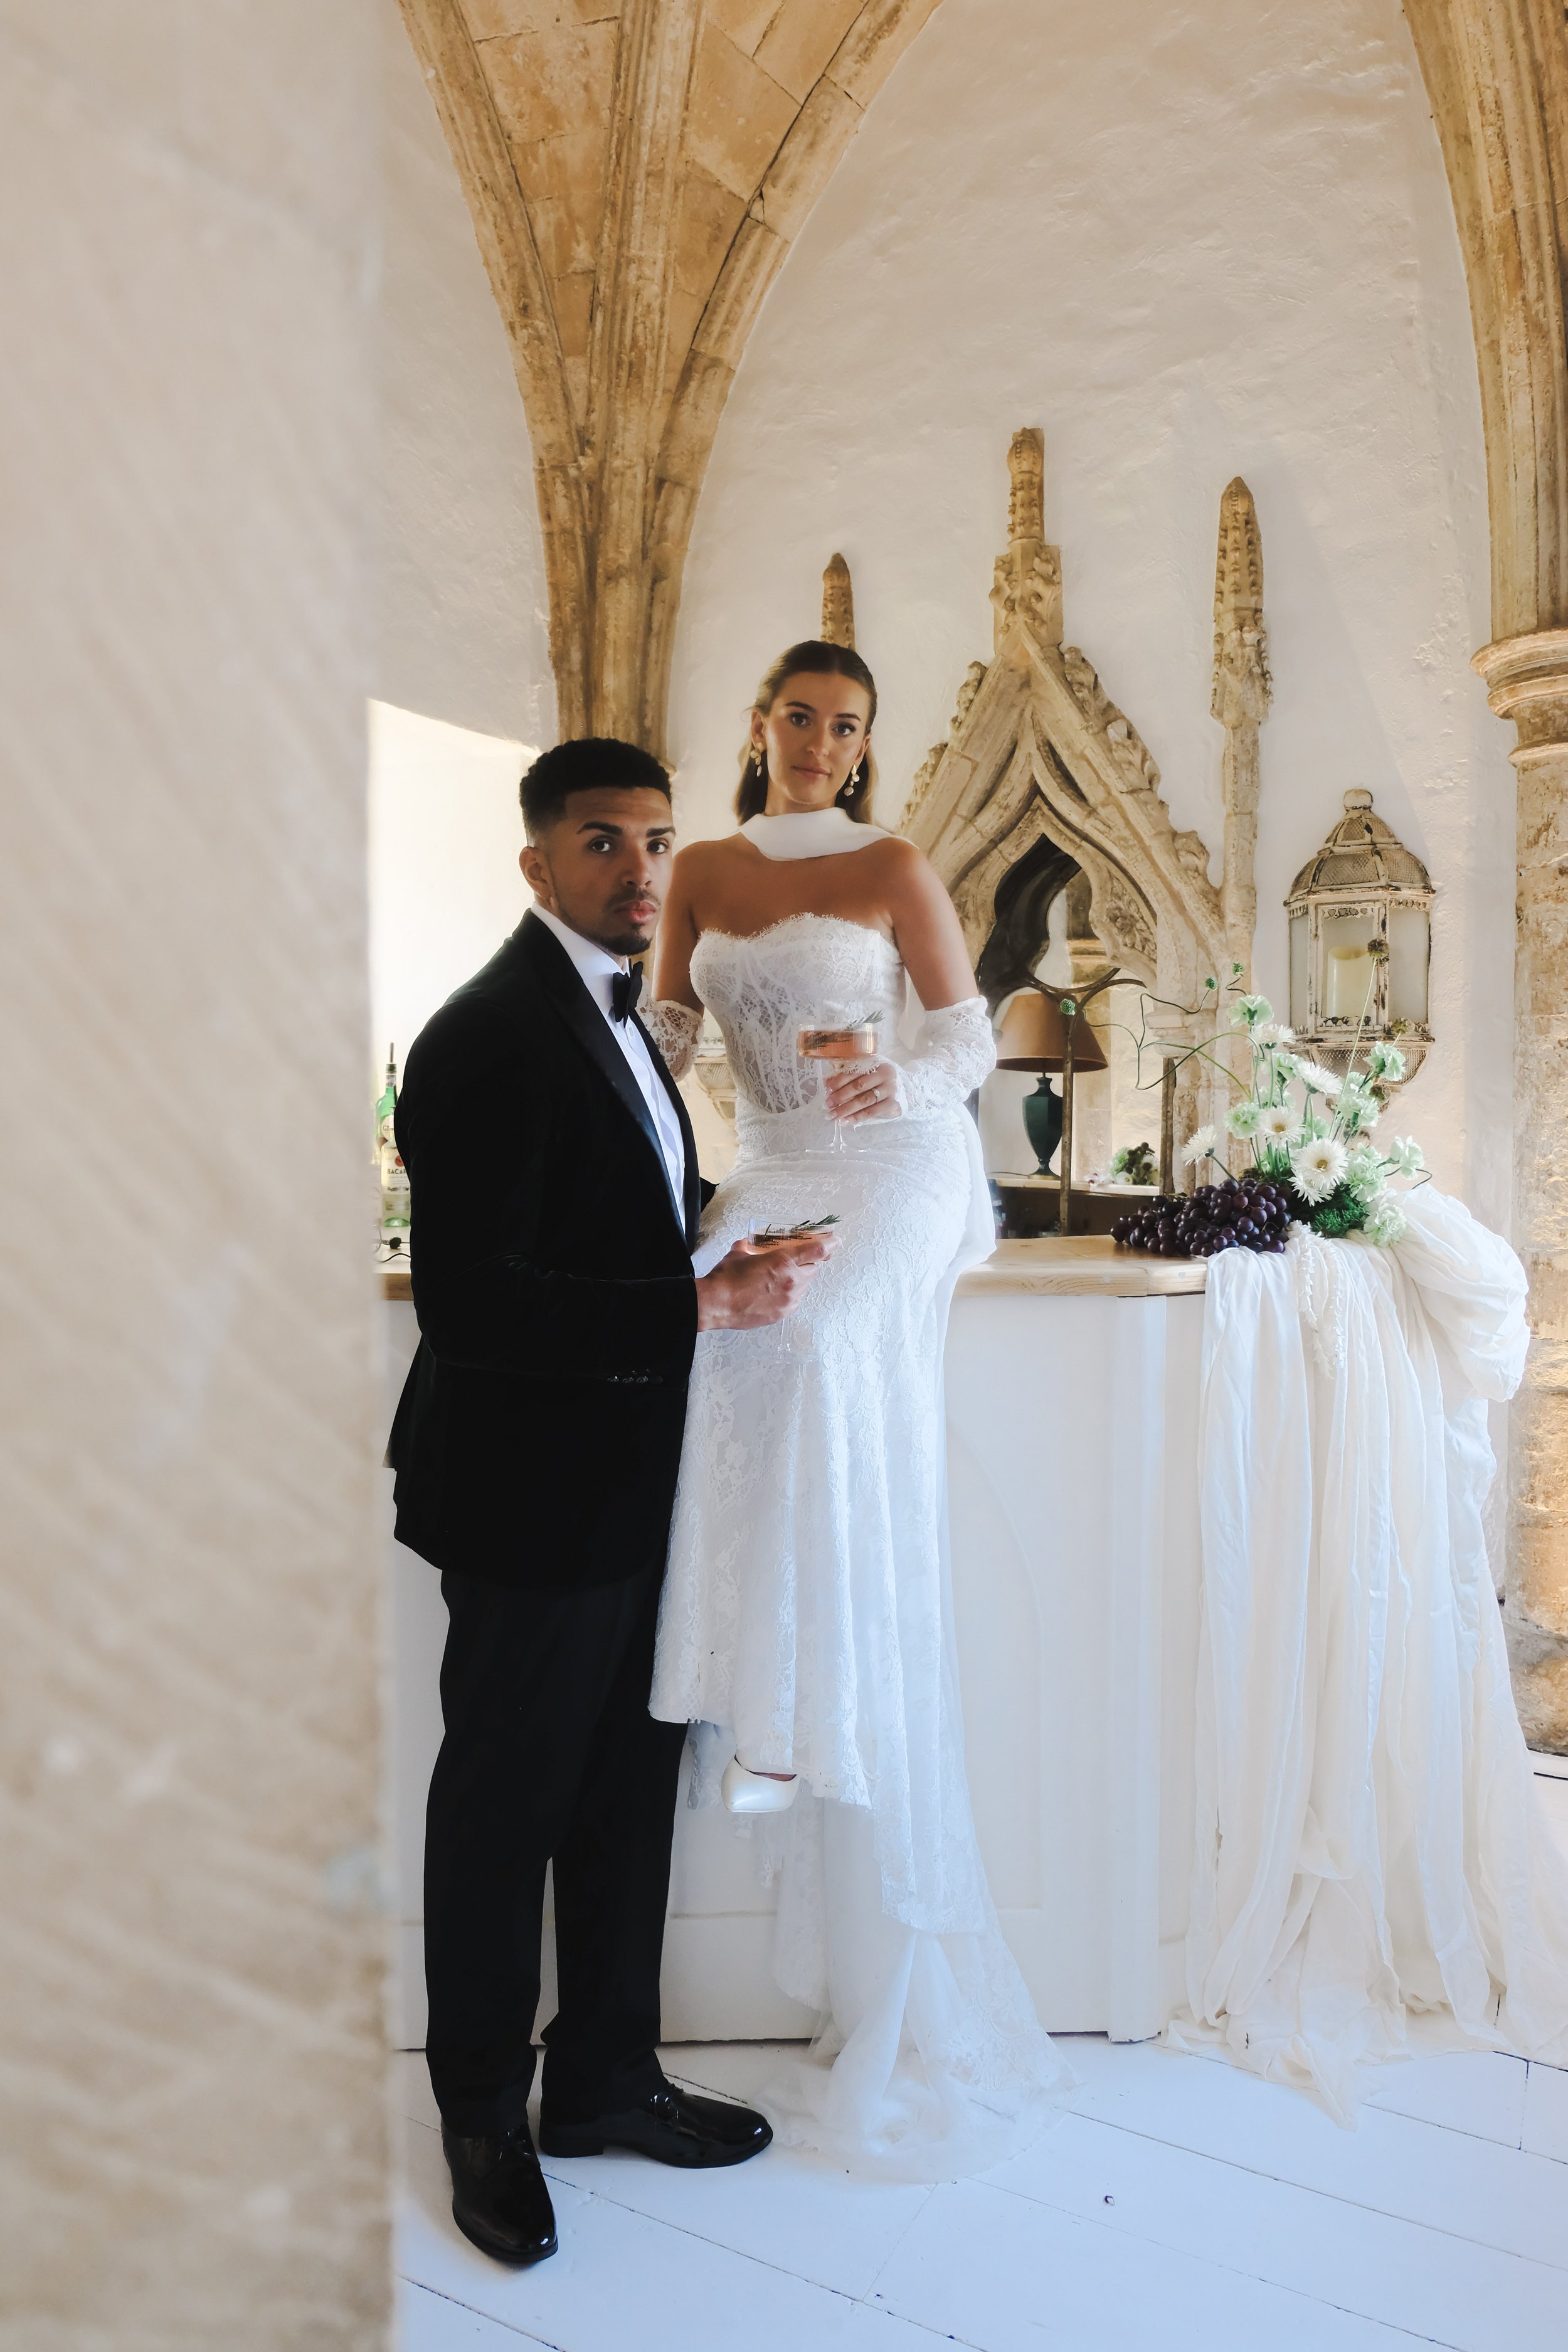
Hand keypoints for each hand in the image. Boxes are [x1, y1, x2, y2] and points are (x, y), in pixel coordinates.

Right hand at [694, 1233, 834, 1330]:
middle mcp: (791, 1281)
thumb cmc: (726, 1278)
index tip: (836, 1241)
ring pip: (804, 1286)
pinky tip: (771, 1293)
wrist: (715, 1304)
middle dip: (807, 1263)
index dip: (830, 1244)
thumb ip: (749, 1246)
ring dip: (796, 1280)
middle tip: (794, 1261)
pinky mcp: (782, 1313)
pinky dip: (788, 1295)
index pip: (817, 1250)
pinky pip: (793, 1301)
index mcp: (783, 1261)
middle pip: (813, 1269)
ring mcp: (788, 1300)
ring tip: (776, 1279)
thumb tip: (748, 1243)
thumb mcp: (739, 1253)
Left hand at [824, 1057, 901, 1124]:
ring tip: (833, 1116)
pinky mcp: (892, 1105)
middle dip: (841, 1096)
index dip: (839, 1081)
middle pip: (859, 1086)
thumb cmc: (876, 1082)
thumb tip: (826, 1082)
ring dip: (846, 1109)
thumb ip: (846, 1078)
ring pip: (864, 1101)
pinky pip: (871, 1113)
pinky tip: (845, 1122)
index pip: (854, 1072)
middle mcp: (885, 1076)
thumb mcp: (863, 1076)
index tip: (827, 1090)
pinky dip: (856, 1118)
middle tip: (827, 1105)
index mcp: (876, 1064)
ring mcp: (890, 1091)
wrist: (899, 1091)